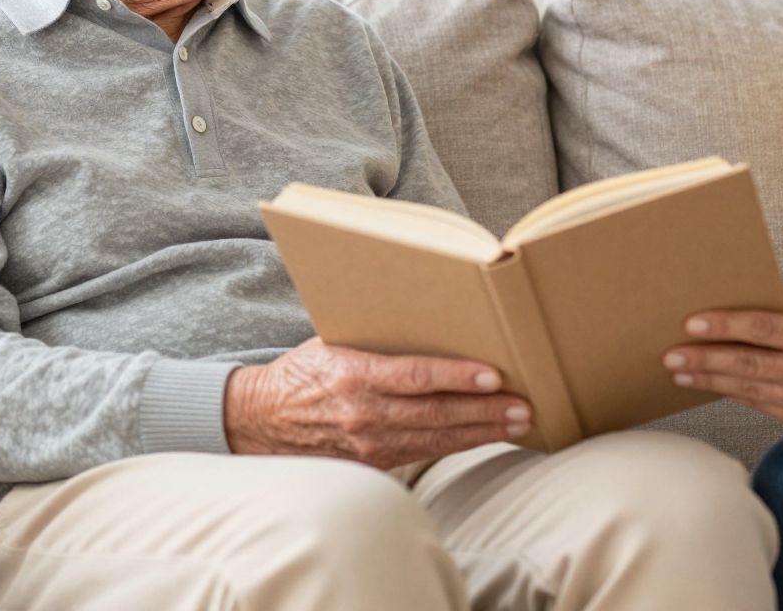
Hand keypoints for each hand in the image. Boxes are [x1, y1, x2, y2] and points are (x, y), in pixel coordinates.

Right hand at [224, 338, 530, 467]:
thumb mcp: (332, 344)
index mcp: (354, 375)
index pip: (416, 377)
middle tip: (523, 406)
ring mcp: (369, 444)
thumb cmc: (301, 374)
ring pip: (436, 439)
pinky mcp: (372, 463)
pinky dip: (456, 444)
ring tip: (517, 422)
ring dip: (480, 431)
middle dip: (485, 411)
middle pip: (436, 415)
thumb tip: (427, 319)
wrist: (258, 422)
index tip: (493, 375)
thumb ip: (376, 340)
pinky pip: (422, 453)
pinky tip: (483, 436)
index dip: (457, 377)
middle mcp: (364, 414)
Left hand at [663, 285, 782, 429]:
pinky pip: (762, 405)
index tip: (691, 323)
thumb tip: (742, 302)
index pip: (764, 330)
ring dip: (711, 381)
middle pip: (750, 365)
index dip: (726, 327)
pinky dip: (734, 393)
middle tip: (671, 355)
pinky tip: (711, 384)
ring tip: (680, 373)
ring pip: (750, 390)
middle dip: (705, 360)